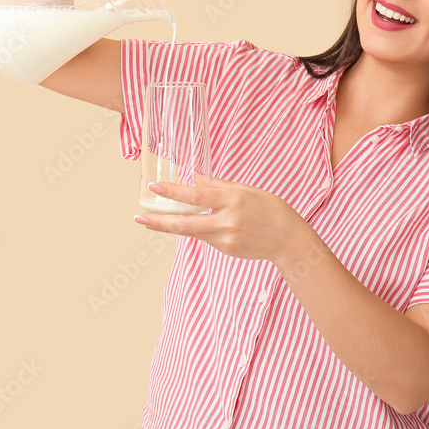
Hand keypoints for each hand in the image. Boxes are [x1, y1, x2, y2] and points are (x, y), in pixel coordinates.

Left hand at [134, 174, 314, 264]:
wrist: (288, 239)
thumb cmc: (270, 209)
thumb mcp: (246, 190)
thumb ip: (217, 186)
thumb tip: (193, 178)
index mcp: (232, 200)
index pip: (196, 196)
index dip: (173, 192)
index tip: (154, 188)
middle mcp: (227, 221)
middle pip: (186, 223)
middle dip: (159, 221)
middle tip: (139, 217)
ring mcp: (226, 239)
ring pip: (192, 232)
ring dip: (171, 226)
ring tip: (152, 221)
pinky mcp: (226, 250)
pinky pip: (206, 238)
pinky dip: (199, 229)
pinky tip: (203, 224)